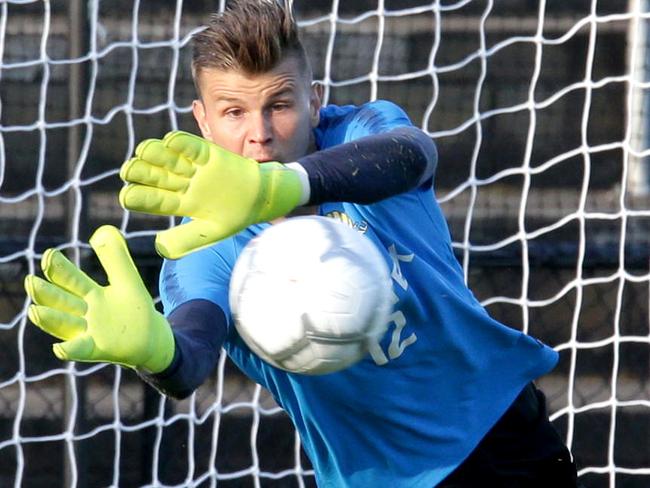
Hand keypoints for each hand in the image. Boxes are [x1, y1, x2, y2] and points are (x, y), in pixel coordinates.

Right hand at [24, 225, 174, 372]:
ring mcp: (88, 332)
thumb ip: (116, 257)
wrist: (153, 338)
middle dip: (46, 293)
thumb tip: (104, 229)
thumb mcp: (127, 280)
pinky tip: (59, 348)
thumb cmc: (136, 309)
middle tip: (31, 281)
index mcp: (91, 294)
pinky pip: (81, 350)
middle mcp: (84, 313)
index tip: (49, 254)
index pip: (71, 279)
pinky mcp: (98, 349)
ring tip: (34, 311)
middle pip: (61, 302)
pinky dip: (71, 349)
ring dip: (50, 319)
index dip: (60, 268)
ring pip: (65, 324)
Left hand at [119, 130, 303, 258]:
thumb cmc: (237, 217)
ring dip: (155, 154)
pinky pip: (192, 147)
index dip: (139, 197)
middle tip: (128, 171)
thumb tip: (159, 246)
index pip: (154, 200)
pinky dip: (182, 143)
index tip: (127, 197)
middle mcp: (183, 184)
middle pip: (156, 176)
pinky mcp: (209, 154)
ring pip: (169, 158)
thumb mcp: (212, 233)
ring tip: (144, 152)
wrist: (263, 199)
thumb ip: (186, 241)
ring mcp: (195, 168)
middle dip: (141, 172)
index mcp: (180, 204)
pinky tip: (170, 142)